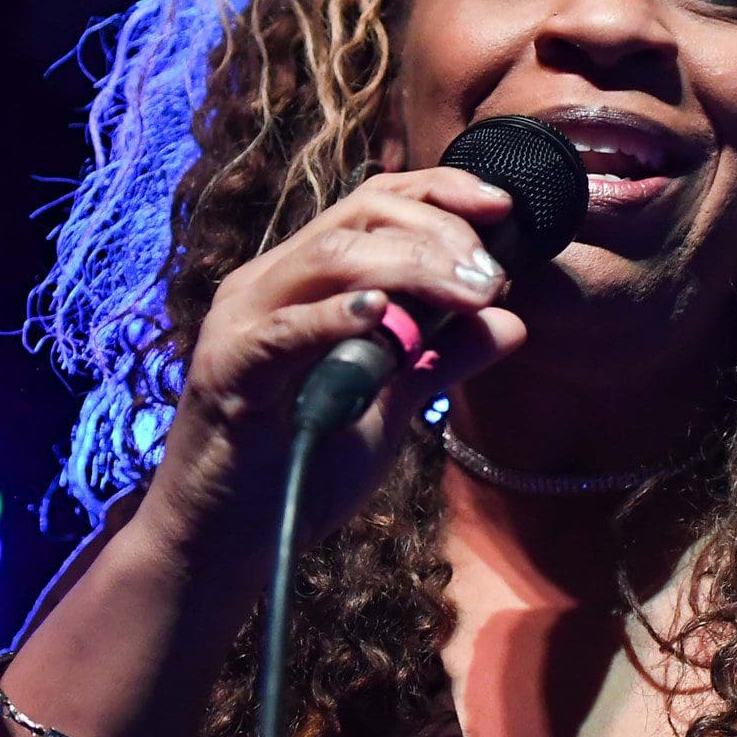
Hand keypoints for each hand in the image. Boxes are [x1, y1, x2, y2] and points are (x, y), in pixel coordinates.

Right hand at [128, 166, 526, 594]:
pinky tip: (384, 316)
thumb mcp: (389, 407)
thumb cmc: (300, 470)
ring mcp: (243, 322)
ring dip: (412, 266)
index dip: (440, 192)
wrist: (225, 544)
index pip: (373, 204)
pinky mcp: (229, 371)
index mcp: (304, 282)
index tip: (504, 209)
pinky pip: (284, 329)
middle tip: (493, 277)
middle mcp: (269, 284)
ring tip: (470, 292)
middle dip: (440, 234)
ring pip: (330, 258)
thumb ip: (440, 359)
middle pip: (359, 217)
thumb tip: (511, 321)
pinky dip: (337, 316)